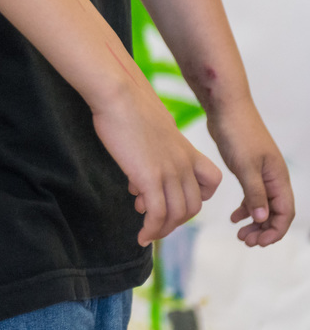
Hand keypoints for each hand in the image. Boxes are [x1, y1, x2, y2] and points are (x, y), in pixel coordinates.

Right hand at [92, 81, 221, 245]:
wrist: (118, 94)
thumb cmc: (128, 107)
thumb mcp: (151, 131)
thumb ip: (154, 153)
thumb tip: (140, 177)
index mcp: (186, 150)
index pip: (212, 181)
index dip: (199, 195)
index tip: (176, 199)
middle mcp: (183, 163)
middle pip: (193, 206)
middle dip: (176, 220)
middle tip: (155, 220)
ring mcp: (169, 172)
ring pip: (177, 215)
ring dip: (162, 230)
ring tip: (147, 233)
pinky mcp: (150, 178)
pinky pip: (157, 215)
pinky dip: (151, 230)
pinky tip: (141, 236)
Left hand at [207, 101, 294, 245]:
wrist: (225, 106)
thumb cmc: (237, 132)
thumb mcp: (246, 166)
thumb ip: (255, 193)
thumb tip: (263, 218)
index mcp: (278, 176)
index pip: (285, 212)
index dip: (275, 231)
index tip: (258, 242)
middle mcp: (273, 176)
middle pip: (276, 211)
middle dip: (263, 230)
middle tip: (245, 241)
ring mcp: (261, 171)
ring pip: (263, 204)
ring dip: (254, 221)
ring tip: (239, 234)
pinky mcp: (247, 167)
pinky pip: (252, 194)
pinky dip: (245, 207)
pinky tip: (233, 216)